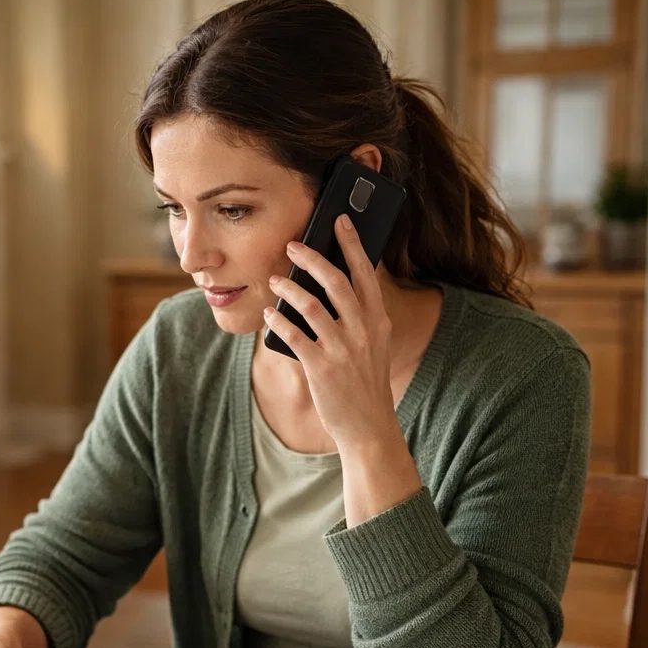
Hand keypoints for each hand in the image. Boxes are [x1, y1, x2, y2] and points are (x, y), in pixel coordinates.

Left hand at [263, 214, 397, 448]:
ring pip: (311, 305)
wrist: (368, 426)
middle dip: (311, 258)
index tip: (340, 221)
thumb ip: (360, 317)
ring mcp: (343, 349)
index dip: (352, 245)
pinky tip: (269, 313)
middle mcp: (363, 330)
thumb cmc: (365, 382)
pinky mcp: (322, 368)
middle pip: (336, 282)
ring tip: (274, 280)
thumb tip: (330, 286)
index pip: (366, 274)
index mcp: (378, 321)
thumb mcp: (374, 345)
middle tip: (292, 246)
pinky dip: (278, 320)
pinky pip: (294, 335)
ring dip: (288, 288)